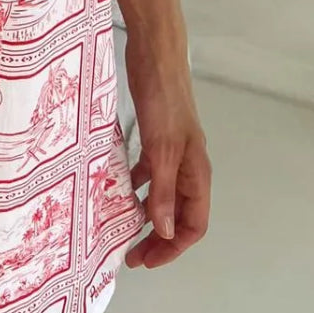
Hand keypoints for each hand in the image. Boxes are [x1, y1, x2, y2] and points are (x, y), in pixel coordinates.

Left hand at [123, 23, 211, 268]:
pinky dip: (136, 184)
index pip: (194, 224)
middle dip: (159, 238)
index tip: (146, 260)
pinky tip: (117, 188)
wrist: (155, 52)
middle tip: (131, 255)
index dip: (173, 247)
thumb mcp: (161, 148)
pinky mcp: (156, 135)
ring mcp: (172, 150)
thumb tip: (166, 232)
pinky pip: (149, 171)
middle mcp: (188, 165)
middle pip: (180, 214)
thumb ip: (164, 190)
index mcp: (196, 171)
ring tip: (121, 229)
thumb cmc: (162, 98)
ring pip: (163, 194)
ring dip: (147, 214)